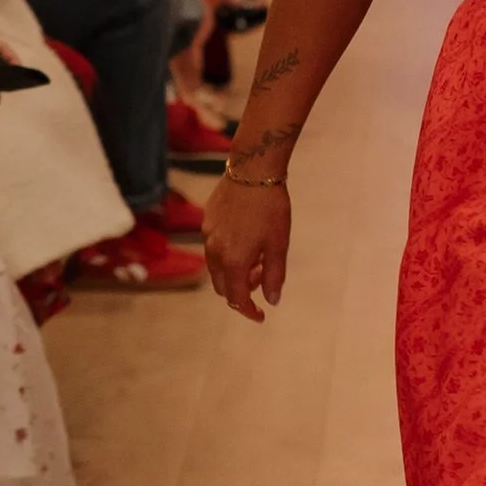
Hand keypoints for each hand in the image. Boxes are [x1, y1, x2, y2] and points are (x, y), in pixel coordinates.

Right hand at [206, 174, 292, 319]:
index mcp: (233, 262)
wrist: (252, 170)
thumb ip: (273, 276)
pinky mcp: (206, 221)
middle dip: (240, 291)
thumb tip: (272, 300)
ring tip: (256, 259)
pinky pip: (214, 248)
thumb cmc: (271, 209)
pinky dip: (228, 255)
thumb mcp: (278, 245)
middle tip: (261, 280)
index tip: (261, 315)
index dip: (249, 311)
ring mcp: (207, 236)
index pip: (236, 299)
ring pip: (216, 268)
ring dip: (234, 273)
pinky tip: (245, 240)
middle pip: (222, 287)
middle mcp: (215, 252)